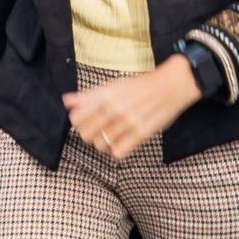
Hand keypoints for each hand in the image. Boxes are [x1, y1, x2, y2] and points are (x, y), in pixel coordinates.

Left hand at [64, 57, 203, 160]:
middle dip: (89, 134)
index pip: (76, 119)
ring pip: (101, 145)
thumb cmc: (140, 85)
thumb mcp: (114, 85)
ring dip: (103, 143)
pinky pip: (118, 152)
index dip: (78, 123)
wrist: (171, 85)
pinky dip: (116, 150)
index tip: (85, 121)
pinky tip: (122, 142)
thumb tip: (67, 101)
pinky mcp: (142, 133)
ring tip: (112, 135)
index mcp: (106, 95)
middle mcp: (115, 108)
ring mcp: (128, 122)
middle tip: (99, 130)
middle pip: (86, 135)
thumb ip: (89, 94)